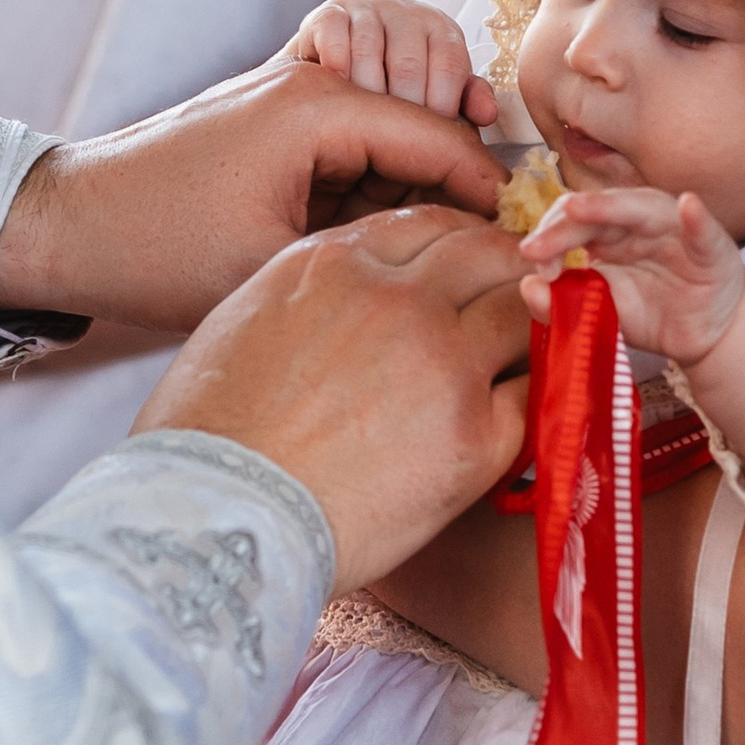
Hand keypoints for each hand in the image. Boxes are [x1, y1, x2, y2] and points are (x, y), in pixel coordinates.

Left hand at [0, 56, 503, 336]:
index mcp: (316, 104)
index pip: (437, 135)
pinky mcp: (278, 114)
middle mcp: (310, 79)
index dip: (483, 195)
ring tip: (415, 237)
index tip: (510, 247)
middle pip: (428, 110)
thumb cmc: (156, 252)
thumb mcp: (276, 267)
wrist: (68, 225)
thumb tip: (449, 260)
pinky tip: (375, 228)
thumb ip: (375, 253)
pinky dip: (382, 172)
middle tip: (463, 247)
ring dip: (421, 168)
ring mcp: (293, 90)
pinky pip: (360, 131)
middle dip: (455, 173)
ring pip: (400, 116)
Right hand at [138, 207, 530, 585]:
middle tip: (522, 297)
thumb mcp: (244, 324)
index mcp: (332, 264)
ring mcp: (445, 363)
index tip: (469, 265)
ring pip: (524, 313)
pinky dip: (539, 394)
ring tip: (532, 353)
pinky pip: (538, 393)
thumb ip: (310, 297)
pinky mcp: (477, 437)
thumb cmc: (205, 441)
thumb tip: (345, 305)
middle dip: (510, 269)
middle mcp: (397, 297)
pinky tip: (526, 411)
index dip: (459, 241)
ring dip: (533, 327)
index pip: (428, 223)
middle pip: (489, 253)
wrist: (218, 522)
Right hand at [284, 0, 496, 127]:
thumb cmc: (392, 88)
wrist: (333, 69)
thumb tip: (487, 114)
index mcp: (442, 30)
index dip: (438, 110)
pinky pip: (334, 35)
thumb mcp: (432, 95)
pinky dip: (334, 66)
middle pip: (409, 65)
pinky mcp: (327, 12)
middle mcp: (408, 12)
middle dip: (399, 111)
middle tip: (390, 146)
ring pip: (369, 53)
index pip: (450, 67)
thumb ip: (463, 103)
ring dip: (362, 94)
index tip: (427, 145)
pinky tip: (334, 91)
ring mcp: (367, 9)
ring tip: (360, 125)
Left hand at [519, 183, 744, 363]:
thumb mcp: (601, 313)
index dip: (550, 239)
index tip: (533, 263)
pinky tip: (689, 205)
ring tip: (580, 207)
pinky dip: (697, 218)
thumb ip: (561, 303)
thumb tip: (528, 286)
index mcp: (611, 233)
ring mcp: (676, 232)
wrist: (705, 334)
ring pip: (644, 209)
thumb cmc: (652, 313)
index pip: (573, 222)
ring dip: (611, 207)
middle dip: (563, 226)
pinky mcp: (712, 251)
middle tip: (534, 247)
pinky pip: (704, 233)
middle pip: (599, 212)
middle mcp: (640, 223)